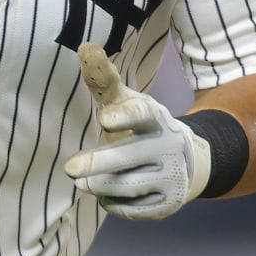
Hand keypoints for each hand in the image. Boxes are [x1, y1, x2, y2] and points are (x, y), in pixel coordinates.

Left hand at [64, 43, 210, 220]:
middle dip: (99, 164)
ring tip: (81, 182)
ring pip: (130, 185)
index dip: (125, 116)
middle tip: (70, 169)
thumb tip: (85, 47)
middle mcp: (168, 146)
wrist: (185, 161)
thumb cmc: (142, 127)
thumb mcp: (126, 102)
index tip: (104, 120)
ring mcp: (171, 177)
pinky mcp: (168, 203)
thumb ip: (104, 80)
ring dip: (101, 185)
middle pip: (130, 157)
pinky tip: (104, 195)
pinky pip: (134, 209)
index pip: (142, 114)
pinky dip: (114, 204)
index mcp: (155, 117)